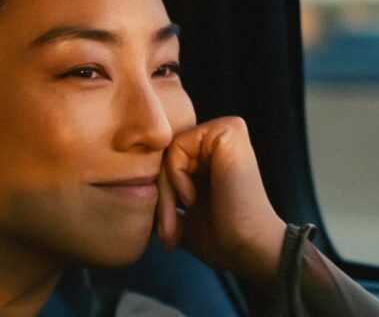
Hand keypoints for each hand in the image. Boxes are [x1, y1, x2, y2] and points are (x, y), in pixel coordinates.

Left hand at [156, 116, 286, 284]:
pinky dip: (176, 177)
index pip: (165, 160)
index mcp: (212, 154)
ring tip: (177, 222)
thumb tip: (130, 186)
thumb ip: (164, 194)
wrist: (248, 248)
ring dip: (166, 192)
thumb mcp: (183, 214)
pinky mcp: (228, 130)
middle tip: (167, 233)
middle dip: (160, 196)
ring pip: (168, 152)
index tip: (165, 230)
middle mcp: (219, 137)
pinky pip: (177, 147)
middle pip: (164, 155)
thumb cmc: (220, 238)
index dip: (160, 194)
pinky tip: (193, 199)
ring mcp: (225, 131)